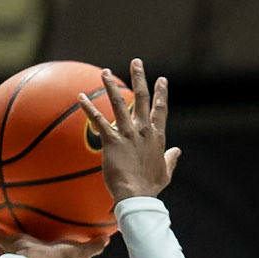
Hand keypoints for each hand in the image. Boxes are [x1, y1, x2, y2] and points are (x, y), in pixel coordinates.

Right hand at [0, 210, 110, 257]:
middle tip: (21, 220)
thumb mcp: (77, 252)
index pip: (46, 244)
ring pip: (7, 236)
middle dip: (22, 231)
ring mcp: (14, 249)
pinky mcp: (4, 243)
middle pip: (25, 239)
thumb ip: (92, 247)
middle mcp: (28, 251)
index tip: (47, 230)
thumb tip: (107, 241)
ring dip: (2, 228)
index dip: (46, 238)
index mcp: (44, 253)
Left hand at [77, 58, 180, 205]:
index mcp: (157, 137)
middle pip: (142, 98)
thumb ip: (171, 159)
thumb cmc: (150, 187)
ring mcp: (127, 134)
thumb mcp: (165, 172)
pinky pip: (99, 119)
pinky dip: (88, 107)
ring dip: (111, 85)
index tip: (161, 79)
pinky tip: (80, 96)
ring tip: (105, 72)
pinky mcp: (112, 141)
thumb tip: (178, 151)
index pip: (160, 110)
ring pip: (119, 102)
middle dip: (139, 77)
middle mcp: (143, 130)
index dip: (161, 93)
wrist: (137, 196)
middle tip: (136, 62)